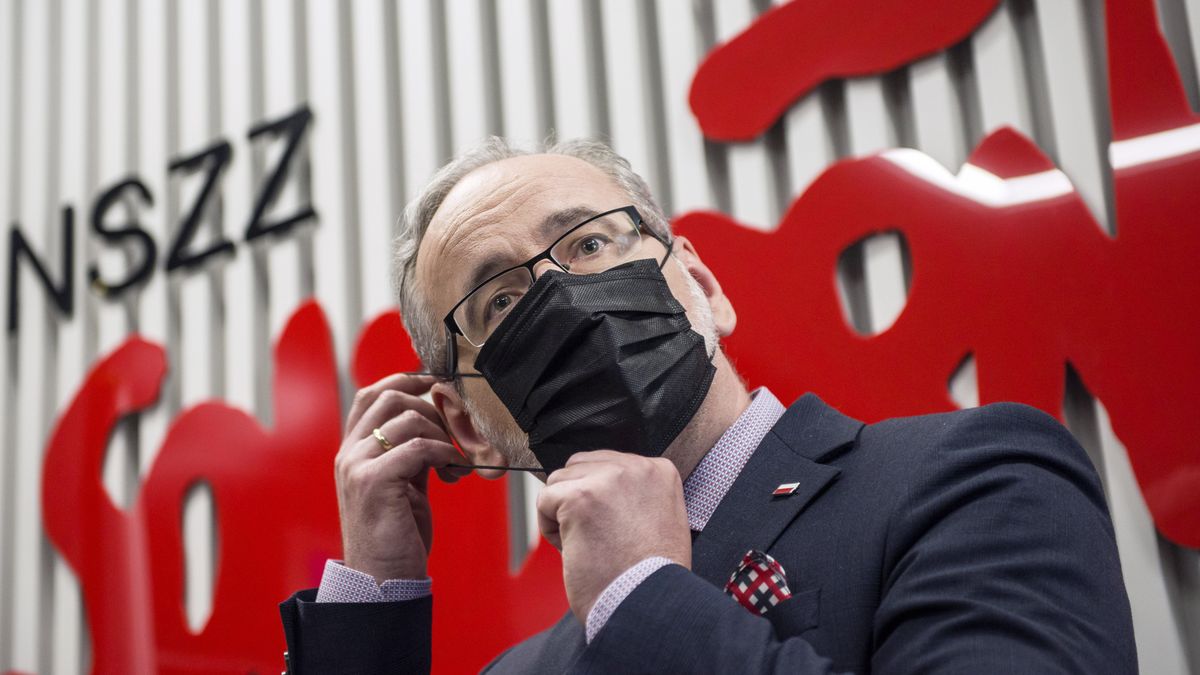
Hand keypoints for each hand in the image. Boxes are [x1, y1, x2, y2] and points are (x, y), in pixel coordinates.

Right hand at [335, 373, 469, 581]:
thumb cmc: (396, 535)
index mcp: (352, 450)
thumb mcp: (403, 484)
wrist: (381, 581)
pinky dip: (443, 453)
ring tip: (454, 462)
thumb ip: (410, 452)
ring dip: (442, 434)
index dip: (405, 379)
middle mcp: (348, 453)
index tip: (438, 382)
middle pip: (390, 397)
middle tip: (454, 434)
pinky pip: (417, 447)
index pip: (371, 394)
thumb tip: (436, 423)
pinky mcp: (373, 482)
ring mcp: (357, 467)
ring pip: (407, 418)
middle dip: (431, 407)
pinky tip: (452, 471)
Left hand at [536, 451, 691, 622]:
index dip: (600, 500)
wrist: (645, 604)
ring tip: (589, 544)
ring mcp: (608, 479)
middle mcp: (637, 467)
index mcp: (659, 470)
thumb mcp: (660, 517)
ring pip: (559, 480)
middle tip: (598, 538)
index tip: (614, 530)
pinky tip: (576, 548)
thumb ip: (634, 493)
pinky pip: (544, 500)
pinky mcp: (580, 496)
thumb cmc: (648, 574)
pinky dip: (550, 529)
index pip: (607, 465)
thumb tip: (597, 484)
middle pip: (580, 466)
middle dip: (577, 500)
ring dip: (562, 514)